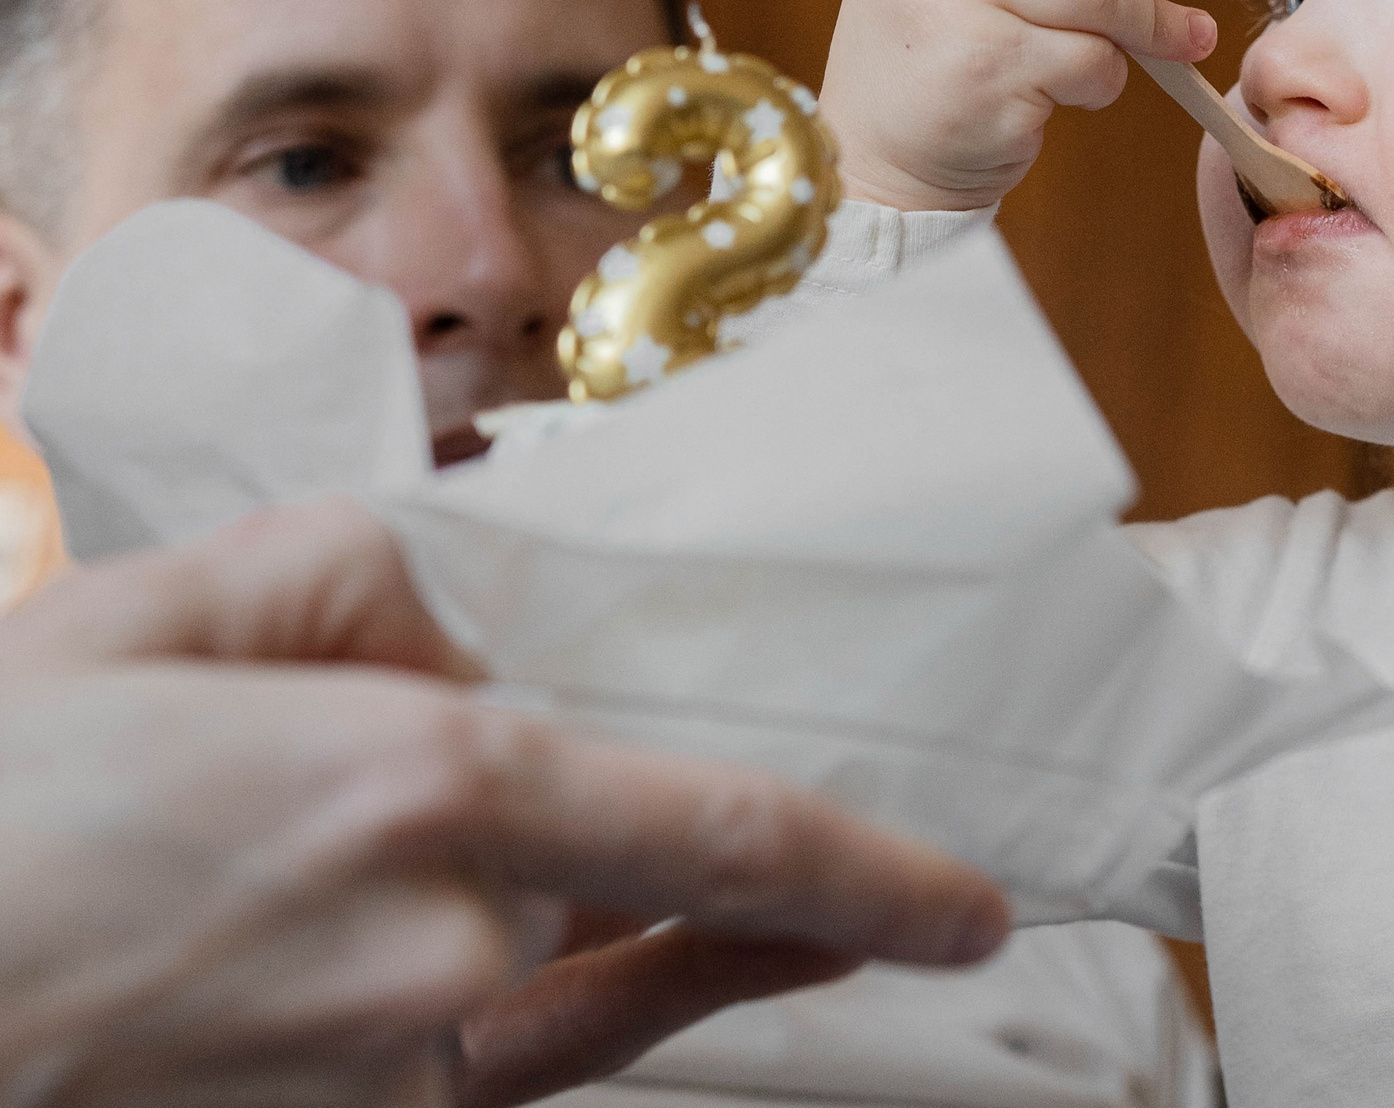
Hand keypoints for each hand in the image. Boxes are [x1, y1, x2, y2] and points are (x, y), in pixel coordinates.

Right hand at [0, 501, 1008, 1106]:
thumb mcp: (167, 606)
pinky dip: (484, 1000)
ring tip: (517, 884)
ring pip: (550, 997)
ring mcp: (384, 1076)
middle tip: (631, 827)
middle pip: (623, 899)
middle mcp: (438, 954)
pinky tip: (395, 944)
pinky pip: (464, 1063)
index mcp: (423, 792)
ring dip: (577, 940)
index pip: (721, 836)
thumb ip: (361, 587)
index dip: (870, 879)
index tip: (973, 910)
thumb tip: (460, 649)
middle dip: (638, 854)